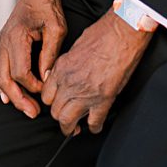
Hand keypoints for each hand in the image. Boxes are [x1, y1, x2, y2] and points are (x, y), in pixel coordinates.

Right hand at [0, 0, 67, 117]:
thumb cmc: (45, 5)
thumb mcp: (56, 28)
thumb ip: (51, 53)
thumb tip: (47, 75)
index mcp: (16, 37)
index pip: (21, 71)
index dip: (34, 86)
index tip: (46, 89)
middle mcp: (5, 41)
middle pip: (5, 77)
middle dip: (18, 98)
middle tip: (31, 111)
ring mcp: (3, 43)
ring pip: (0, 75)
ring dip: (12, 93)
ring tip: (25, 107)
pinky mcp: (6, 44)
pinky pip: (1, 68)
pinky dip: (6, 83)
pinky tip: (10, 95)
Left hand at [41, 10, 152, 135]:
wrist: (120, 35)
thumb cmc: (100, 36)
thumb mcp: (73, 48)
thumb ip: (65, 65)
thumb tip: (62, 75)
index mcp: (60, 68)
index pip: (46, 95)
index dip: (50, 102)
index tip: (55, 104)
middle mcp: (69, 82)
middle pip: (54, 110)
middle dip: (59, 117)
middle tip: (64, 120)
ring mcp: (85, 92)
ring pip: (68, 119)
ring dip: (70, 127)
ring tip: (74, 130)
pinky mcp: (104, 99)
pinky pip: (94, 121)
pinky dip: (94, 127)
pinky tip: (94, 127)